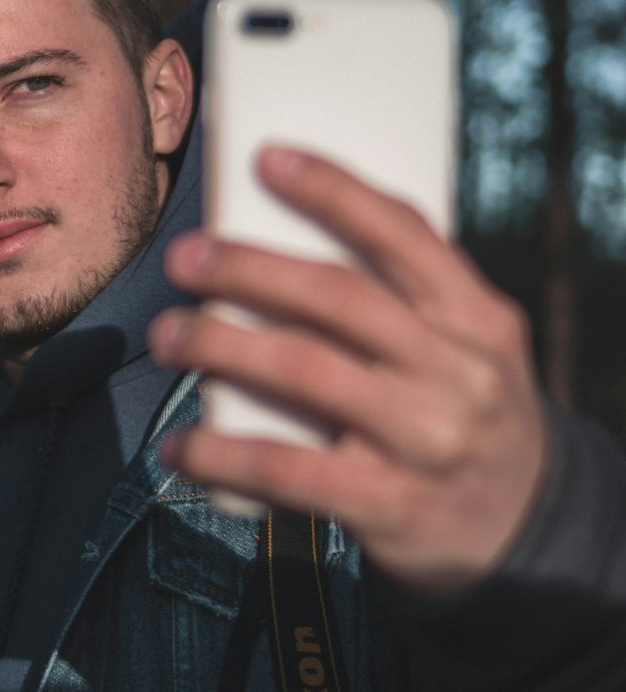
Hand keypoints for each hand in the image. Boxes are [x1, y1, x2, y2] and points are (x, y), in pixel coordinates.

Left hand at [147, 146, 550, 594]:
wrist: (526, 534)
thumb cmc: (464, 413)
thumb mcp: (469, 348)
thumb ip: (405, 297)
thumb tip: (292, 231)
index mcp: (478, 318)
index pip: (404, 235)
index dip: (333, 190)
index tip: (266, 157)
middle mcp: (459, 373)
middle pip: (340, 298)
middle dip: (250, 269)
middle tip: (184, 256)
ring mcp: (428, 441)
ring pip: (306, 373)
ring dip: (222, 347)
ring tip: (166, 334)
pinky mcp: (392, 506)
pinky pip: (290, 470)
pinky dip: (223, 456)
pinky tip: (179, 447)